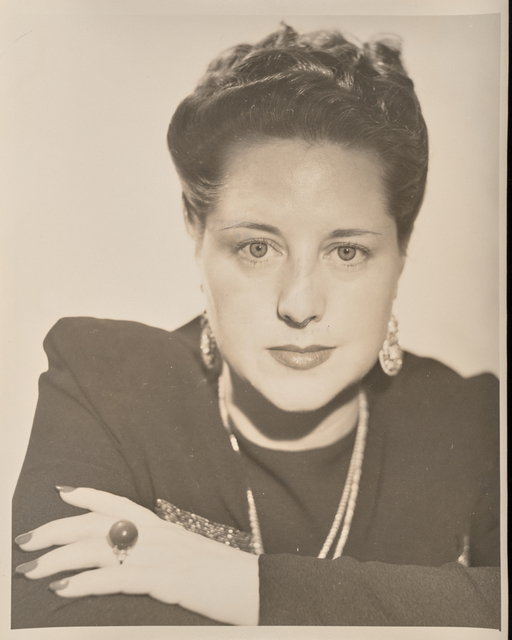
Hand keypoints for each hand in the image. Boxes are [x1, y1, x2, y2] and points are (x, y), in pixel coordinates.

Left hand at [15, 487, 259, 625]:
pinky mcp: (163, 579)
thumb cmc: (223, 573)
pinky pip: (115, 577)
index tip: (62, 492)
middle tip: (26, 541)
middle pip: (96, 525)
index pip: (118, 504)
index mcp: (162, 526)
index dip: (89, 496)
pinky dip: (85, 582)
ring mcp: (158, 555)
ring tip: (33, 570)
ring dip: (58, 559)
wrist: (255, 584)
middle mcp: (156, 533)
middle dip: (56, 531)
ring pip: (97, 549)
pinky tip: (64, 588)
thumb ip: (163, 549)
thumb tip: (137, 556)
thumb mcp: (189, 553)